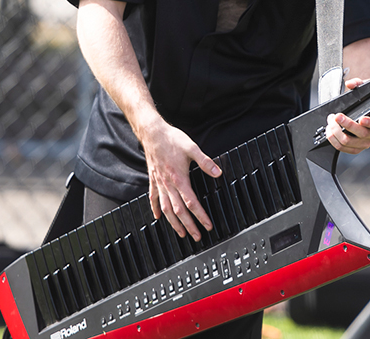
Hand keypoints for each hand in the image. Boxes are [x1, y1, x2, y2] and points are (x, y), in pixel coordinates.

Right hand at [139, 117, 222, 240]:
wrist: (152, 133)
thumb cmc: (172, 139)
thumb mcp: (192, 148)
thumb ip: (205, 162)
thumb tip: (218, 172)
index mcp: (179, 179)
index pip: (192, 203)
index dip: (200, 216)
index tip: (207, 225)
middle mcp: (168, 184)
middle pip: (179, 211)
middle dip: (189, 226)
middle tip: (197, 236)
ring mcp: (159, 183)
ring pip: (166, 209)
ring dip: (174, 223)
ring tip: (181, 233)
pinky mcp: (153, 180)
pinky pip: (153, 199)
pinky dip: (156, 209)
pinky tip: (158, 217)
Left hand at [325, 77, 369, 153]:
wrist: (359, 113)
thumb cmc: (363, 103)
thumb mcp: (363, 90)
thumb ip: (358, 83)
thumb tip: (350, 84)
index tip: (362, 119)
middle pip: (362, 134)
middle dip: (347, 124)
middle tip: (337, 116)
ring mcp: (364, 143)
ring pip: (350, 142)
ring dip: (337, 132)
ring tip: (330, 123)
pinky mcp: (354, 148)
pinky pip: (343, 149)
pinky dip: (334, 141)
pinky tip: (330, 132)